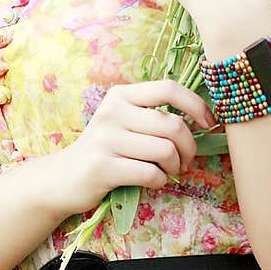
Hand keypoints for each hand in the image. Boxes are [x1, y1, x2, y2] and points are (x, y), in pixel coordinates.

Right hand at [56, 77, 216, 213]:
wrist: (62, 178)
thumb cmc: (104, 150)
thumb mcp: (123, 122)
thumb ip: (153, 115)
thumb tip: (202, 118)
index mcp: (121, 95)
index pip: (168, 88)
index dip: (196, 105)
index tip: (209, 122)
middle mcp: (112, 112)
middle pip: (172, 125)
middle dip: (189, 148)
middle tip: (184, 161)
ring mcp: (106, 140)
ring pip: (165, 151)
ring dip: (174, 167)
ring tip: (168, 171)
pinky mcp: (103, 168)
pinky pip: (150, 173)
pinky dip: (160, 181)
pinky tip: (153, 181)